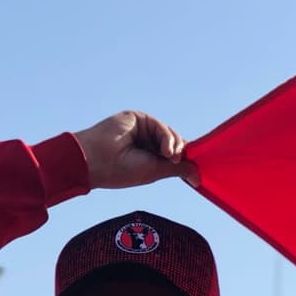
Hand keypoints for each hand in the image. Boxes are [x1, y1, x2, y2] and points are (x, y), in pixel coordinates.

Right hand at [73, 111, 196, 188]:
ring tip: (169, 157)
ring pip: (170, 134)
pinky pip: (160, 126)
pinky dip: (166, 137)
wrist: (97, 160)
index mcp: (149, 156)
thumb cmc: (121, 171)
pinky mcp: (137, 118)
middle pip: (175, 142)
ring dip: (175, 146)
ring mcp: (142, 129)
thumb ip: (177, 169)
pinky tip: (165, 150)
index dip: (185, 159)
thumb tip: (198, 177)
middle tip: (179, 161)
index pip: (173, 154)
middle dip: (182, 152)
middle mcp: (146, 142)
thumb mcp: (156, 172)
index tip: (196, 173)